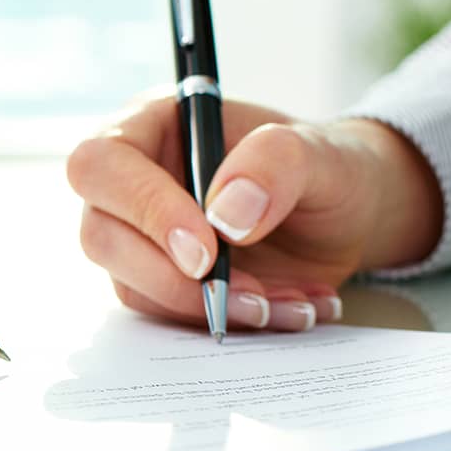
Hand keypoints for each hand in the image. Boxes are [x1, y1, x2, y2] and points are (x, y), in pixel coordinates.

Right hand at [66, 95, 442, 331]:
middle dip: (172, 278)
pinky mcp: (161, 283)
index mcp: (151, 128)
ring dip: (208, 307)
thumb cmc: (328, 168)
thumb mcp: (321, 152)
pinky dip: (228, 322)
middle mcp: (133, 183)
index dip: (143, 209)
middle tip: (246, 293)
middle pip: (101, 236)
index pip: (103, 166)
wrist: (349, 217)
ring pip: (132, 286)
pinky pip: (170, 315)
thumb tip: (224, 215)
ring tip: (286, 303)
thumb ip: (276, 165)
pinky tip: (284, 308)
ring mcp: (141, 238)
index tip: (206, 250)